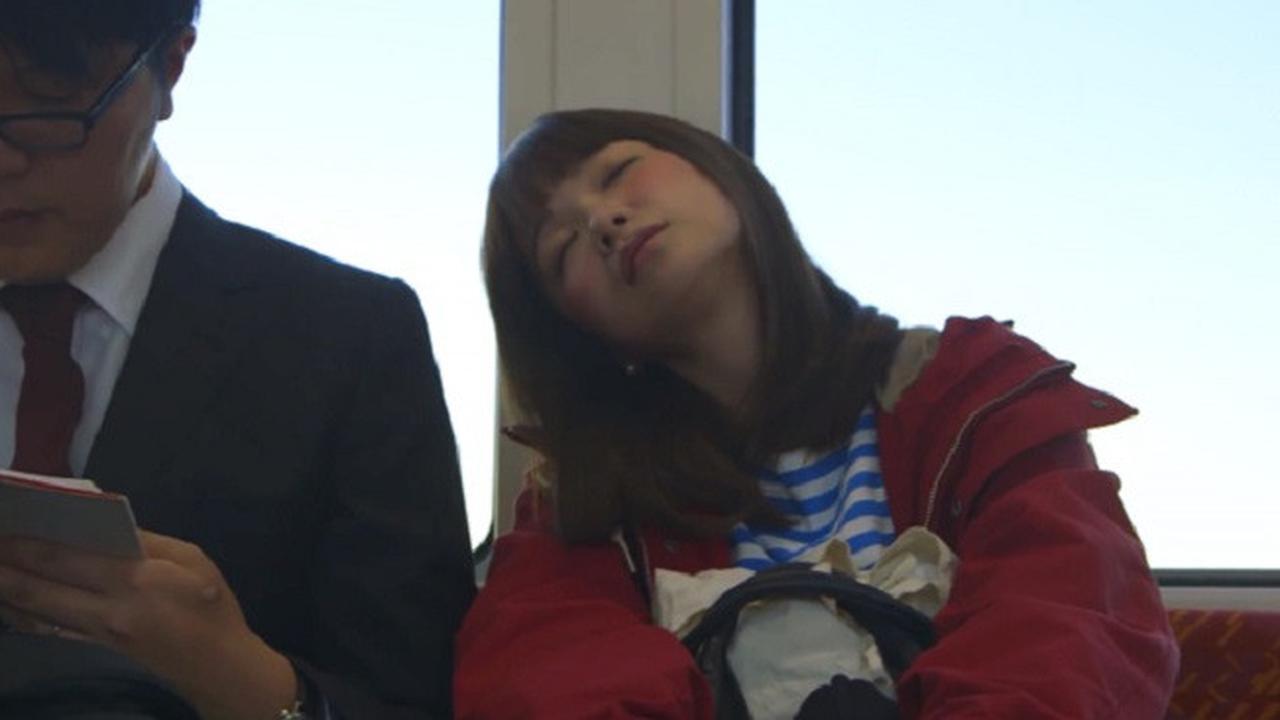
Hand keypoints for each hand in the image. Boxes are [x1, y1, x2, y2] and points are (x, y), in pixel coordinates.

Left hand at [0, 531, 296, 719]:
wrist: (218, 664)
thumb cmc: (211, 605)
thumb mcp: (192, 559)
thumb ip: (148, 541)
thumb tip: (106, 526)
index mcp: (135, 580)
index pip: (68, 558)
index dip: (28, 544)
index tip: (4, 527)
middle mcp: (107, 609)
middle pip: (41, 587)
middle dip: (6, 565)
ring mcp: (96, 634)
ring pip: (37, 612)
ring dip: (7, 591)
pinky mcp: (95, 648)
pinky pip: (49, 629)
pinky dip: (23, 615)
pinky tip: (9, 604)